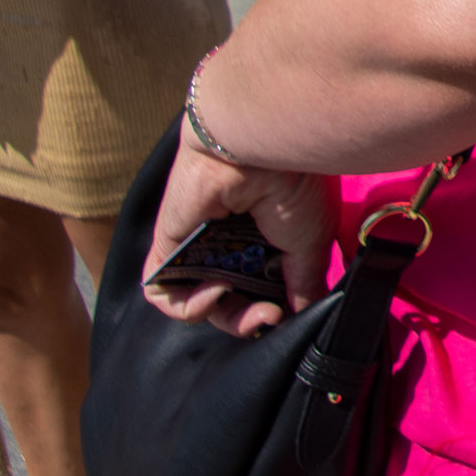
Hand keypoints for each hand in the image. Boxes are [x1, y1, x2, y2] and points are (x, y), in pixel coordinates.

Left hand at [142, 139, 338, 338]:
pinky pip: (164, 294)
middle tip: (266, 320)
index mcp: (266, 242)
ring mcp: (199, 248)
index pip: (260, 293)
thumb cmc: (294, 186)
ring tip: (244, 310)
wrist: (260, 154)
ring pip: (198, 302)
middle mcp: (231, 246)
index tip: (284, 316)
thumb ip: (305, 284)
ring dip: (222, 317)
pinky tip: (214, 294)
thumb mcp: (311, 244)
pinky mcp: (169, 248)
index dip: (270, 314)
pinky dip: (186, 308)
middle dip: (248, 321)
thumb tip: (301, 316)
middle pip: (231, 303)